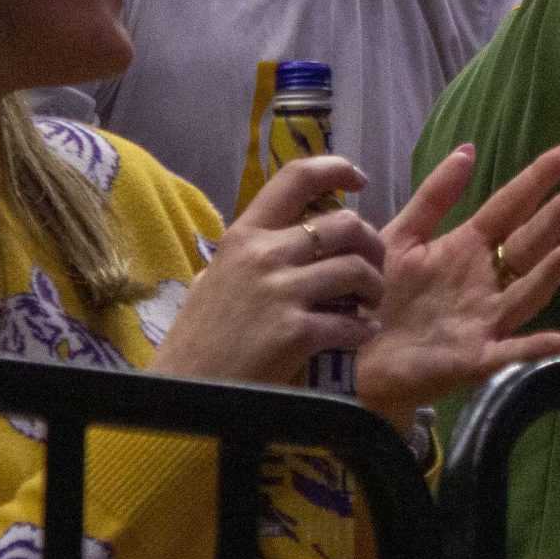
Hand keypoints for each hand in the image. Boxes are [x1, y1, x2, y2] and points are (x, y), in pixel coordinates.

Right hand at [155, 156, 386, 387]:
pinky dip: (363, 329)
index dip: (337, 168)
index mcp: (244, 235)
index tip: (359, 180)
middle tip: (372, 266)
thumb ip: (249, 253)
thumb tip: (283, 233)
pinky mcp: (295, 331)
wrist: (185, 390)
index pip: (296, 178)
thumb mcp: (216, 278)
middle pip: (345, 223)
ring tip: (369, 304)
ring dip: (374, 287)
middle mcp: (263, 255)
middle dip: (371, 244)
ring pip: (357, 269)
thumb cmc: (200, 337)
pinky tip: (359, 335)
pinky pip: (351, 321)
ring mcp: (280, 292)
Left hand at [355, 141, 559, 419]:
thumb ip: (434, 197)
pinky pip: (511, 350)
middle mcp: (485, 278)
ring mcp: (486, 317)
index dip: (542, 177)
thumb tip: (469, 148)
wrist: (354, 356)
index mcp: (468, 245)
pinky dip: (536, 346)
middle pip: (530, 241)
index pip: (513, 204)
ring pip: (528, 291)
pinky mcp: (476, 356)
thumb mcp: (400, 237)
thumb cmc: (377, 295)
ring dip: (554, 272)